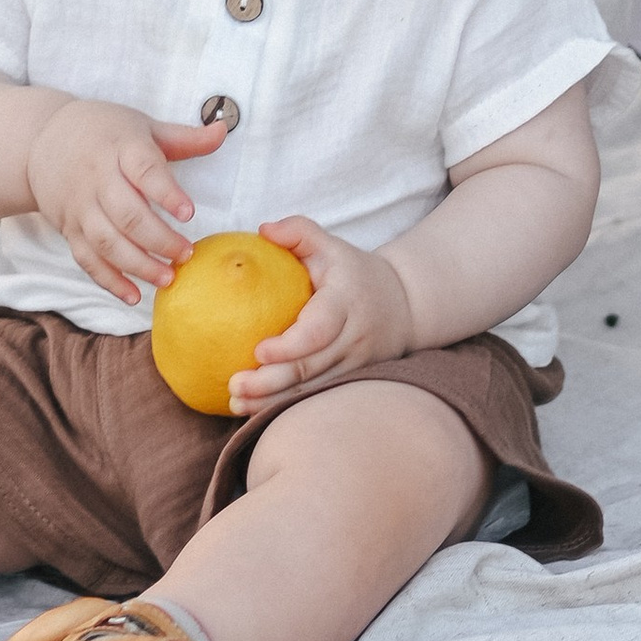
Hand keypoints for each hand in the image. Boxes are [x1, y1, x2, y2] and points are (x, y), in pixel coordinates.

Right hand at [24, 101, 226, 304]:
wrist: (40, 141)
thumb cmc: (103, 132)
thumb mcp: (142, 126)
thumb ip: (184, 137)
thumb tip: (223, 130)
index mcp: (120, 148)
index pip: (144, 170)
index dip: (166, 192)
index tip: (189, 212)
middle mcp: (97, 178)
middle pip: (126, 213)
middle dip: (158, 239)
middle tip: (187, 254)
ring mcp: (80, 206)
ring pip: (106, 241)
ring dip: (137, 264)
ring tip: (167, 278)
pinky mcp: (69, 228)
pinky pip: (86, 259)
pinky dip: (108, 280)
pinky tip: (133, 295)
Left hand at [231, 216, 415, 402]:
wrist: (406, 304)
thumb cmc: (355, 272)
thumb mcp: (333, 245)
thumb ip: (299, 231)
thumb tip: (262, 230)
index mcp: (346, 303)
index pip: (319, 329)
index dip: (290, 345)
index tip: (258, 351)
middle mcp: (353, 338)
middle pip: (311, 367)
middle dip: (270, 382)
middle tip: (234, 386)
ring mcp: (354, 365)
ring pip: (312, 390)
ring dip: (272, 401)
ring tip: (235, 403)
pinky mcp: (350, 381)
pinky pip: (315, 397)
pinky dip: (284, 406)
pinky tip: (253, 410)